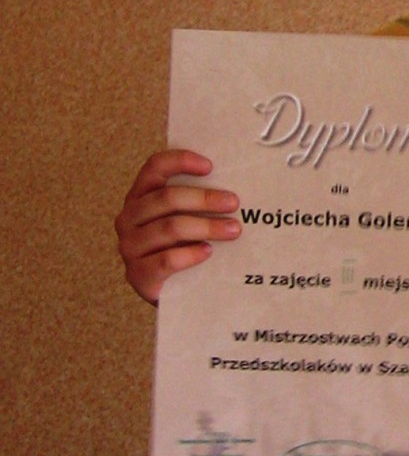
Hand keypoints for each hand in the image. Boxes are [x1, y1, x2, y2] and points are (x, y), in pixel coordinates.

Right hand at [114, 149, 240, 305]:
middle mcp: (128, 218)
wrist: (174, 295)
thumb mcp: (187, 220)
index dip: (180, 161)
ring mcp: (130, 247)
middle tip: (234, 203)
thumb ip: (196, 203)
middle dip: (204, 199)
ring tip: (233, 230)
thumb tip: (231, 188)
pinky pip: (167, 259)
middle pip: (166, 198)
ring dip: (206, 226)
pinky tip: (209, 252)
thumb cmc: (183, 248)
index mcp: (139, 197)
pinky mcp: (138, 275)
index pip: (154, 168)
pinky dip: (191, 254)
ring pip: (170, 228)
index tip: (210, 166)